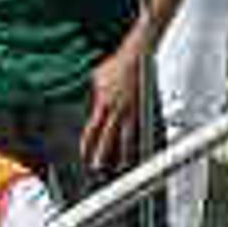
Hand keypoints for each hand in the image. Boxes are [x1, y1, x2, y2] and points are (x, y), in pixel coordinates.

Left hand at [79, 40, 150, 169]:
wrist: (136, 57)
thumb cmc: (117, 65)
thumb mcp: (97, 78)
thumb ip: (94, 95)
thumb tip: (90, 104)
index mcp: (103, 103)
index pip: (92, 130)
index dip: (88, 145)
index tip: (84, 156)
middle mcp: (117, 110)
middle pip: (108, 139)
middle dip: (103, 156)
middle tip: (98, 169)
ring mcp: (132, 111)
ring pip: (126, 139)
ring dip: (122, 155)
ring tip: (120, 166)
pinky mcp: (143, 110)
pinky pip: (139, 131)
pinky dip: (138, 143)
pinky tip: (137, 152)